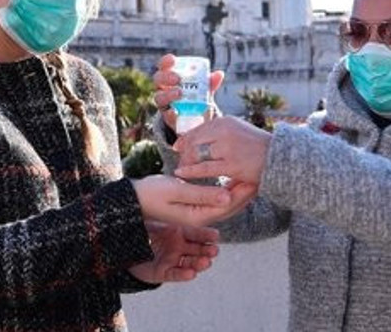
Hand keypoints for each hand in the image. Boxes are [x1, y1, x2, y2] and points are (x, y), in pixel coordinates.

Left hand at [128, 221, 219, 283]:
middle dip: (206, 251)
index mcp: (177, 232)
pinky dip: (183, 274)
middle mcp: (177, 247)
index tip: (216, 236)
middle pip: (196, 250)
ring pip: (188, 263)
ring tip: (206, 262)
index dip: (206, 236)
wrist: (122, 244)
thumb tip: (183, 204)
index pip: (196, 234)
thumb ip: (168, 215)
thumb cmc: (140, 228)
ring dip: (199, 263)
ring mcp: (171, 260)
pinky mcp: (162, 272)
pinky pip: (174, 274)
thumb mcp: (154, 219)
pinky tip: (192, 273)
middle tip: (215, 251)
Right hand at [131, 175, 247, 227]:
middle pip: (230, 206)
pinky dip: (226, 191)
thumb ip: (202, 194)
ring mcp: (196, 214)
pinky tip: (230, 179)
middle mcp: (199, 218)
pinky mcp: (192, 207)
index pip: (228, 205)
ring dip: (237, 191)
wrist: (132, 200)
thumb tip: (228, 197)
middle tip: (258, 173)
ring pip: (224, 204)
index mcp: (198, 216)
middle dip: (245, 191)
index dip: (243, 191)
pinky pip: (215, 200)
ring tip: (249, 174)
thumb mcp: (176, 190)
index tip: (255, 175)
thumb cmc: (150, 193)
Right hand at [152, 53, 224, 132]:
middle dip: (166, 77)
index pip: (163, 66)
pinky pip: (165, 113)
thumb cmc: (196, 96)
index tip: (173, 60)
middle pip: (158, 79)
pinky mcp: (167, 116)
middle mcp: (163, 88)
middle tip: (177, 79)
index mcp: (170, 76)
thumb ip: (209, 82)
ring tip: (179, 93)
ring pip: (159, 96)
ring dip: (168, 94)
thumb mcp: (203, 88)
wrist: (195, 118)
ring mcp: (164, 102)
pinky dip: (170, 112)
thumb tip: (219, 74)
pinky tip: (175, 111)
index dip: (166, 61)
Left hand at [173, 116, 271, 183]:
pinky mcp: (232, 164)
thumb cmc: (258, 147)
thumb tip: (198, 138)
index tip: (178, 147)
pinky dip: (190, 171)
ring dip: (186, 162)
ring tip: (181, 170)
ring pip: (196, 153)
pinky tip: (182, 174)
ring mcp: (228, 147)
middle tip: (179, 161)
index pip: (198, 129)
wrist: (281, 158)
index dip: (185, 139)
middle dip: (184, 152)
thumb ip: (220, 133)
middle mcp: (225, 131)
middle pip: (194, 141)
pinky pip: (204, 168)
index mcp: (226, 121)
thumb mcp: (238, 131)